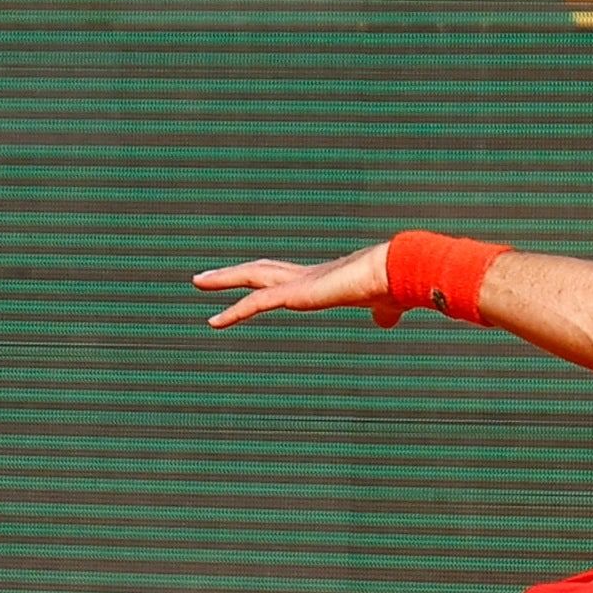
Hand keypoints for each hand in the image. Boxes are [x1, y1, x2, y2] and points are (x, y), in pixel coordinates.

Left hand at [193, 245, 394, 329]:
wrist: (396, 272)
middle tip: (207, 276)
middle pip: (260, 271)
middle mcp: (304, 276)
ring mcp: (298, 283)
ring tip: (197, 281)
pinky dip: (234, 312)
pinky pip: (256, 304)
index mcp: (321, 280)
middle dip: (234, 273)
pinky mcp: (296, 294)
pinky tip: (214, 321)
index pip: (283, 277)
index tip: (248, 281)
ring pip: (251, 279)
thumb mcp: (384, 306)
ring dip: (223, 280)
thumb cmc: (394, 286)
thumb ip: (381, 313)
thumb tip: (387, 319)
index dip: (263, 279)